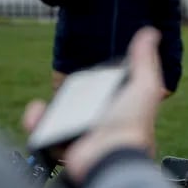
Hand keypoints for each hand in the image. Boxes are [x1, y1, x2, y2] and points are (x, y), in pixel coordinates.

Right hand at [23, 27, 164, 183]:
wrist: (111, 155)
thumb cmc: (132, 122)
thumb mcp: (144, 85)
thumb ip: (145, 60)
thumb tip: (150, 33)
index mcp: (122, 107)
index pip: (106, 91)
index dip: (96, 84)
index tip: (86, 74)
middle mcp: (103, 122)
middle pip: (78, 104)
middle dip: (66, 96)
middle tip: (60, 86)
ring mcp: (83, 136)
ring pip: (58, 118)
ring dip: (47, 109)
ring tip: (43, 104)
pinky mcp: (65, 148)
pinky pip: (45, 135)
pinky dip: (37, 123)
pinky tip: (36, 114)